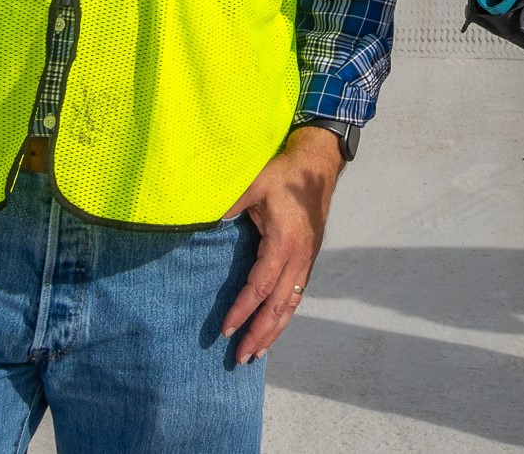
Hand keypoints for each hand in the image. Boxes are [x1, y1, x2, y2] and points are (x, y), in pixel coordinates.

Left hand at [219, 125, 343, 363]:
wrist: (318, 166)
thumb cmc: (284, 175)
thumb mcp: (254, 183)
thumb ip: (231, 203)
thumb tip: (205, 221)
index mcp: (284, 243)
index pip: (260, 286)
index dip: (243, 310)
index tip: (226, 330)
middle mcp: (298, 258)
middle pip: (278, 306)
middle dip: (259, 333)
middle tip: (240, 358)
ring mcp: (306, 261)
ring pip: (291, 305)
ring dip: (274, 331)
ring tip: (257, 353)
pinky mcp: (308, 260)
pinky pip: (296, 295)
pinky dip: (284, 316)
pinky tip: (274, 327)